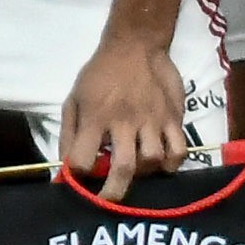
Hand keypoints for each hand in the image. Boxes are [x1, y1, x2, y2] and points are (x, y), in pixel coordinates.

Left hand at [57, 30, 190, 187]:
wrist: (135, 44)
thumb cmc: (100, 74)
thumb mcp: (74, 98)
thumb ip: (69, 134)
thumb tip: (64, 168)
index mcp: (95, 117)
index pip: (83, 159)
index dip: (78, 175)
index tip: (80, 180)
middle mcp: (124, 121)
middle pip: (123, 168)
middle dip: (114, 192)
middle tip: (109, 201)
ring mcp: (152, 119)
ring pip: (153, 160)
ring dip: (143, 172)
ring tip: (137, 169)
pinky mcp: (174, 116)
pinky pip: (179, 150)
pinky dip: (172, 163)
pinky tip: (162, 163)